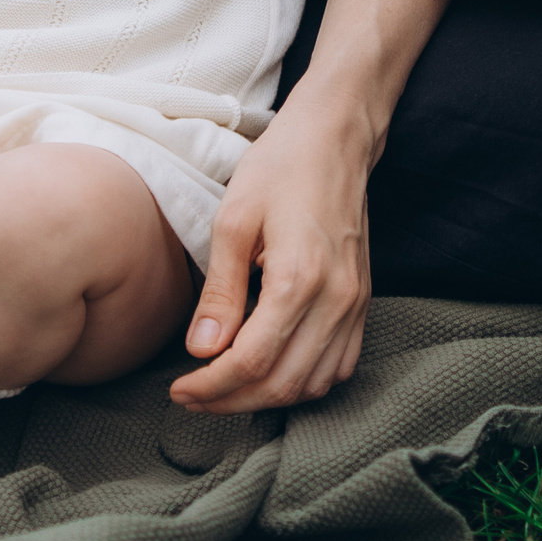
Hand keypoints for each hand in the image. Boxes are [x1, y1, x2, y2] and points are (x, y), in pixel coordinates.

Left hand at [169, 91, 374, 413]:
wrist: (335, 139)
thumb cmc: (279, 168)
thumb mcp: (233, 221)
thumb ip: (220, 293)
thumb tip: (201, 351)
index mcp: (300, 278)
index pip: (252, 361)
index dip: (211, 386)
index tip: (178, 389)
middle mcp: (337, 300)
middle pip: (283, 384)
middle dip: (231, 401)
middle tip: (192, 397)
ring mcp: (356, 304)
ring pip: (313, 384)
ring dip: (266, 399)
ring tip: (224, 390)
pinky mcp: (363, 302)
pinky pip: (339, 366)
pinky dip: (303, 384)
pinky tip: (270, 374)